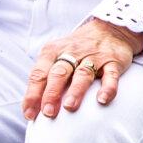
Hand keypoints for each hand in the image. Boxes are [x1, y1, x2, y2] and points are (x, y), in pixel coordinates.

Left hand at [25, 16, 142, 119]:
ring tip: (69, 107)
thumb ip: (45, 77)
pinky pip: (110, 75)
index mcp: (53, 51)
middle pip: (59, 73)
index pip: (39, 74)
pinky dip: (107, 87)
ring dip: (76, 90)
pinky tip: (102, 100)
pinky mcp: (113, 61)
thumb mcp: (57, 55)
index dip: (32, 94)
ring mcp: (94, 56)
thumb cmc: (77, 49)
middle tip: (48, 112)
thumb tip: (32, 107)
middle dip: (52, 93)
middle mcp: (72, 52)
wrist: (109, 29)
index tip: (29, 114)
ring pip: (83, 74)